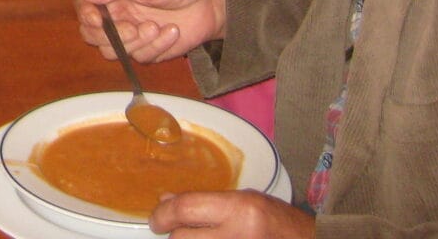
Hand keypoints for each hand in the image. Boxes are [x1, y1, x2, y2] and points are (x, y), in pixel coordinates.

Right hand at [76, 0, 227, 63]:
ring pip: (110, 50)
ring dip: (132, 42)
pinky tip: (172, 31)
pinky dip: (156, 46)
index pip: (84, 4)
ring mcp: (129, 33)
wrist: (211, 1)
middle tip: (134, 28)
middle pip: (90, 32)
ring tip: (155, 27)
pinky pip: (138, 57)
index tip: (98, 19)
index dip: (86, 13)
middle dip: (110, 34)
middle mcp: (116, 13)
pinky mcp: (146, 49)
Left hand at [149, 189, 314, 238]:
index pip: (185, 210)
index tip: (156, 218)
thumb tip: (167, 202)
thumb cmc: (281, 224)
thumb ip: (207, 203)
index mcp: (240, 212)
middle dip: (175, 234)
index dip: (163, 213)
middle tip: (177, 230)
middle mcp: (237, 237)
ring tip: (200, 238)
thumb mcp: (247, 202)